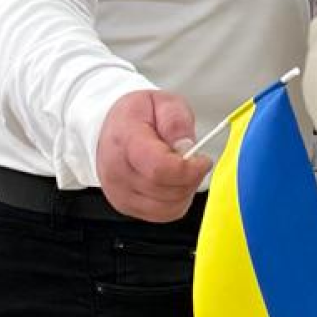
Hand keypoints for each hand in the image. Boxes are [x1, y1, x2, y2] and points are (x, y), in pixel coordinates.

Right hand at [96, 90, 211, 221]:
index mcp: (125, 141)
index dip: (189, 169)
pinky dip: (177, 202)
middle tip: (196, 162)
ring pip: (166, 208)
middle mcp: (117, 172)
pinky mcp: (125, 206)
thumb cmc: (139, 114)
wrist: (113, 126)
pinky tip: (176, 184)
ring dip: (185, 192)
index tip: (202, 159)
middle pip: (166, 191)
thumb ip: (176, 122)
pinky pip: (161, 215)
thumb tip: (186, 148)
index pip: (160, 169)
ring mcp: (119, 193)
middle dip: (191, 178)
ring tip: (185, 171)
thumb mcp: (163, 102)